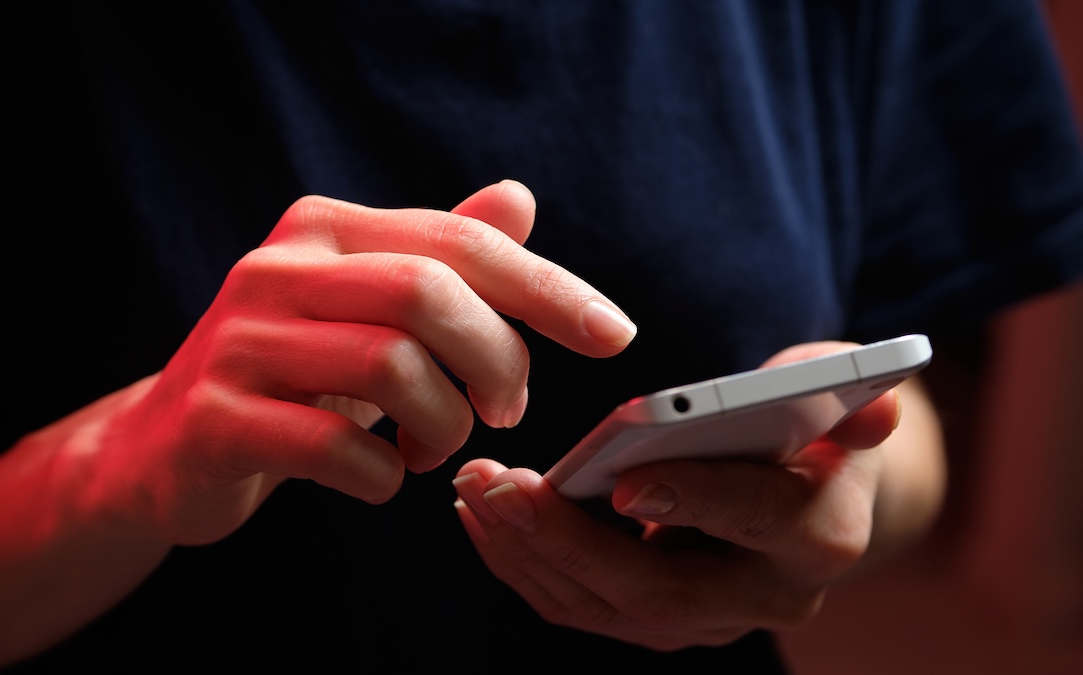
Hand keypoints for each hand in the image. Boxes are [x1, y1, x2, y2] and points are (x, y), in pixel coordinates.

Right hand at [85, 180, 635, 544]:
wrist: (167, 447)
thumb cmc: (296, 376)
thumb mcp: (370, 310)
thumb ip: (440, 256)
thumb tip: (518, 198)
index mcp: (323, 228)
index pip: (457, 241)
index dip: (546, 288)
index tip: (613, 335)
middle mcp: (276, 269)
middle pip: (426, 293)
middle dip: (495, 360)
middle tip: (506, 411)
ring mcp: (238, 343)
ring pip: (390, 367)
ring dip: (445, 425)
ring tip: (439, 447)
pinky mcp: (217, 419)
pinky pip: (335, 447)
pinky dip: (384, 475)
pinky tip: (383, 478)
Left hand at [452, 341, 901, 650]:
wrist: (814, 497)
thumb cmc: (817, 426)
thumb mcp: (841, 396)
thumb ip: (849, 393)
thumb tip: (877, 408)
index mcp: (821, 534)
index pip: (759, 521)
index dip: (695, 501)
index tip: (623, 480)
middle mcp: (767, 596)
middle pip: (659, 591)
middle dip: (568, 542)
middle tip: (498, 487)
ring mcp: (710, 620)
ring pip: (607, 609)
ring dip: (529, 555)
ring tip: (473, 493)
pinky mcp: (661, 621)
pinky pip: (584, 607)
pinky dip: (528, 566)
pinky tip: (485, 518)